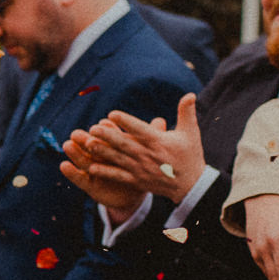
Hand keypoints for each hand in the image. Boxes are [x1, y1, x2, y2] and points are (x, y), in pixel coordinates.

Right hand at [60, 130, 146, 220]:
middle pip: (91, 145)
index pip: (109, 134)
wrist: (135, 192)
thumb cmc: (142, 168)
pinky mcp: (89, 183)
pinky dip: (71, 173)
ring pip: (82, 159)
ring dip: (74, 152)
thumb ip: (152, 137)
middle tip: (77, 133)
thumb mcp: (147, 153)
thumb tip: (161, 121)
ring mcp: (93, 168)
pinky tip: (64, 166)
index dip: (107, 130)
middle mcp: (101, 155)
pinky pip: (79, 178)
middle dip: (83, 138)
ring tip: (67, 145)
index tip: (106, 124)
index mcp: (114, 145)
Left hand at [84, 96, 206, 203]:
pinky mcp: (137, 181)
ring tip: (87, 144)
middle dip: (108, 136)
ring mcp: (141, 169)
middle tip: (92, 128)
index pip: (140, 129)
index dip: (126, 121)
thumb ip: (186, 113)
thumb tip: (190, 94)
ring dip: (102, 152)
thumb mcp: (191, 133)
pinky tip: (91, 168)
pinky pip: (119, 176)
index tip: (111, 114)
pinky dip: (106, 172)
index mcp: (159, 141)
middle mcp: (148, 155)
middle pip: (125, 144)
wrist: (191, 185)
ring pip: (118, 159)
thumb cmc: (189, 155)